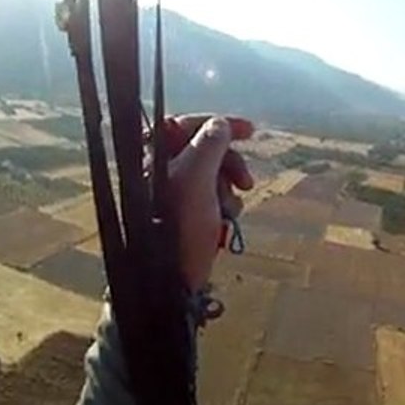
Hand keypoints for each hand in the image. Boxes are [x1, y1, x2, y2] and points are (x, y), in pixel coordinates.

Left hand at [164, 115, 253, 291]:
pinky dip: (225, 206)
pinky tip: (227, 221)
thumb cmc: (180, 226)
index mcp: (155, 158)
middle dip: (230, 162)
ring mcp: (176, 194)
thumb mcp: (196, 178)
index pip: (185, 124)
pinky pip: (214, 197)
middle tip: (246, 181)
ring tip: (231, 209)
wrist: (171, 281)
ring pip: (214, 174)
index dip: (218, 123)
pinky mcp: (188, 215)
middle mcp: (163, 172)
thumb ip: (209, 145)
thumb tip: (220, 124)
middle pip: (205, 149)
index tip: (249, 131)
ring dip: (229, 188)